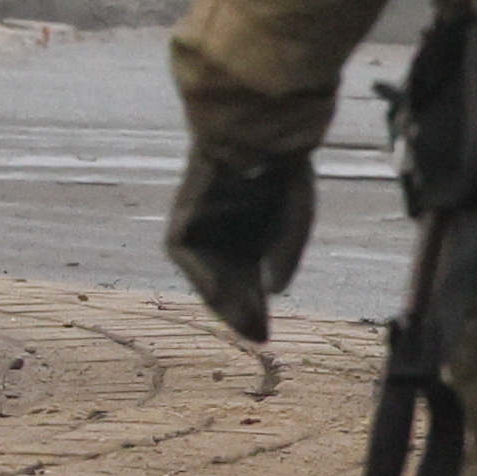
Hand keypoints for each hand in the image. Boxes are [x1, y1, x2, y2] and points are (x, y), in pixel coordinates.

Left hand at [166, 145, 314, 342]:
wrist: (253, 138)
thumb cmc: (279, 174)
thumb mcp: (296, 219)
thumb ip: (286, 255)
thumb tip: (275, 292)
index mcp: (250, 237)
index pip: (249, 282)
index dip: (257, 308)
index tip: (267, 334)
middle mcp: (222, 241)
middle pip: (230, 287)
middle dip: (243, 313)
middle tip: (261, 337)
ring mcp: (200, 235)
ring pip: (210, 279)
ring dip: (225, 304)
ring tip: (248, 325)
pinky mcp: (181, 227)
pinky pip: (190, 261)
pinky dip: (206, 279)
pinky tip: (223, 296)